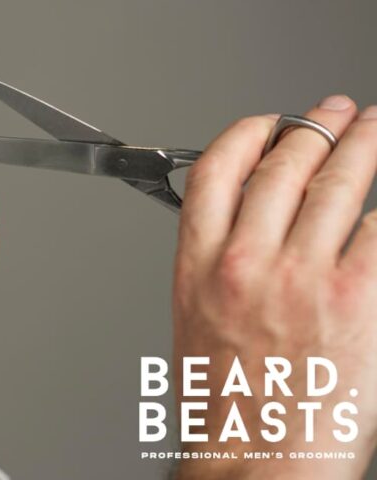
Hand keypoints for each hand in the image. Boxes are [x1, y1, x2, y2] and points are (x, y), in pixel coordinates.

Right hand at [172, 96, 376, 479]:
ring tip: (376, 130)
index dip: (247, 133)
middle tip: (336, 112)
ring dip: (365, 146)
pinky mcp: (356, 298)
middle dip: (315, 126)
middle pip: (283, 166)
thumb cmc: (230, 405)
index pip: (215, 172)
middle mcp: (245, 263)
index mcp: (197, 266)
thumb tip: (260, 220)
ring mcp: (302, 277)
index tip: (267, 123)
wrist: (257, 461)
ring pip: (338, 185)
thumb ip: (219, 264)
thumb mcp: (197, 321)